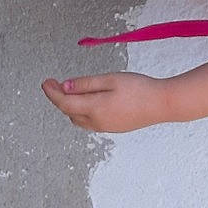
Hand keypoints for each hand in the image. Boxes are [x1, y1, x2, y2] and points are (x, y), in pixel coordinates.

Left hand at [41, 72, 174, 132]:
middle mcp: (97, 122)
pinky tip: (88, 101)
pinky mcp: (113, 128)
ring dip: (71, 107)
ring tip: (71, 90)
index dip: (52, 92)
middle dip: (60, 99)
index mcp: (94, 108)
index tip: (45, 82)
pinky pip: (90, 122)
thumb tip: (65, 87)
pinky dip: (82, 112)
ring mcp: (105, 127)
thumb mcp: (110, 79)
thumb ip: (86, 84)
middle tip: (56, 83)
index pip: (64, 103)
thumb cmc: (139, 88)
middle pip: (69, 113)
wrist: (162, 104)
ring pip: (79, 119)